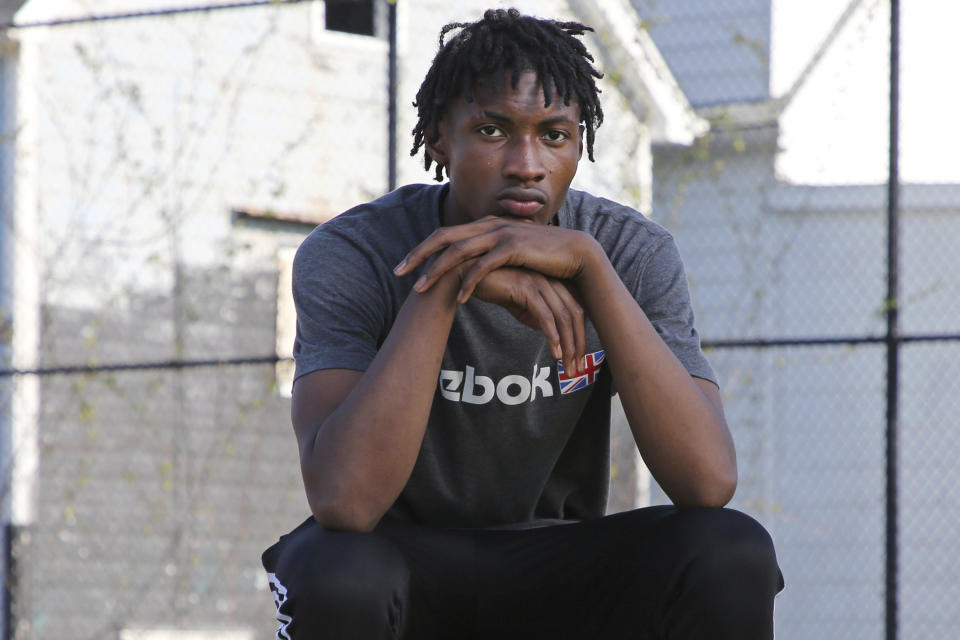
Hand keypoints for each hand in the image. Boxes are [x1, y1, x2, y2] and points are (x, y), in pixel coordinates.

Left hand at [393, 216, 597, 302]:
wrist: (575, 254)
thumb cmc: (542, 259)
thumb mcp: (510, 255)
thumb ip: (490, 257)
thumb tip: (470, 270)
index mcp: (485, 225)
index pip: (445, 234)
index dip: (421, 249)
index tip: (403, 265)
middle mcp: (489, 225)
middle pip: (443, 238)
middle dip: (418, 256)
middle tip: (397, 272)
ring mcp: (501, 233)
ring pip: (459, 251)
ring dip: (437, 270)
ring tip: (421, 289)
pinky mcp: (513, 247)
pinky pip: (483, 265)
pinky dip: (469, 281)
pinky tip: (459, 298)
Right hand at [471, 267, 586, 374]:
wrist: (468, 275)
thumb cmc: (494, 287)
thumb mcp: (519, 304)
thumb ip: (535, 315)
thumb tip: (550, 332)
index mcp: (552, 282)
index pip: (575, 311)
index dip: (580, 337)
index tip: (578, 360)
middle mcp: (550, 280)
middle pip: (574, 315)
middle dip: (578, 345)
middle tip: (577, 369)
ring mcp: (539, 282)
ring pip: (562, 317)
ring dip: (568, 345)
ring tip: (567, 366)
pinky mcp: (526, 288)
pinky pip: (545, 315)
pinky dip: (553, 335)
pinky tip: (555, 352)